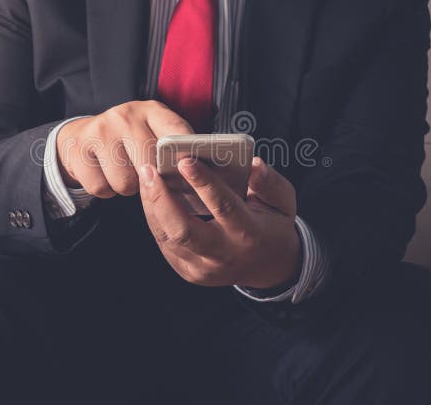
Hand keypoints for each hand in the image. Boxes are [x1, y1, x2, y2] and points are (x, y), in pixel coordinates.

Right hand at [57, 101, 192, 197]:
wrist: (81, 138)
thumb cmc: (128, 141)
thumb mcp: (152, 133)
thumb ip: (174, 147)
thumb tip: (199, 172)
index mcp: (151, 110)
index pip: (176, 131)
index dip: (186, 154)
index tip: (191, 170)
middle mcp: (124, 116)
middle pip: (150, 163)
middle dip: (152, 179)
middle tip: (148, 175)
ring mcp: (99, 131)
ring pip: (126, 182)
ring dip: (127, 187)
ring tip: (124, 172)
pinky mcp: (78, 150)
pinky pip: (102, 188)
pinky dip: (106, 190)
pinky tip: (105, 175)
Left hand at [137, 156, 301, 288]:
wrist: (268, 268)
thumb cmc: (273, 227)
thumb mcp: (284, 203)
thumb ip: (270, 183)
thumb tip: (253, 164)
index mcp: (249, 235)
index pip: (223, 207)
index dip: (203, 183)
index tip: (185, 160)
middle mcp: (223, 255)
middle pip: (184, 230)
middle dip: (162, 198)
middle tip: (149, 169)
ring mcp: (202, 267)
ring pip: (168, 236)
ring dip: (152, 204)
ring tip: (146, 176)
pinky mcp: (187, 271)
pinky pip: (164, 242)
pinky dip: (155, 216)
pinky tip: (151, 195)